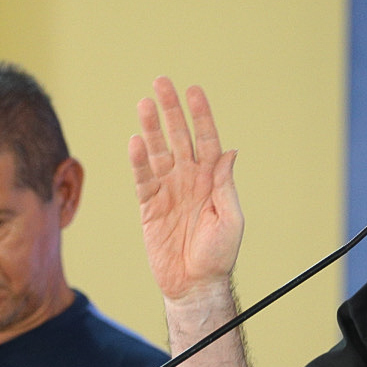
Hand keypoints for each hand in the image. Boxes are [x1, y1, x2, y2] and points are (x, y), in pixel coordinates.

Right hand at [129, 78, 243, 303]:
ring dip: (152, 128)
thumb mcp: (230, 218)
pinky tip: (136, 141)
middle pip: (178, 137)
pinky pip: (142, 178)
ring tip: (144, 103)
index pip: (206, 139)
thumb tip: (230, 152)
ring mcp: (168, 190)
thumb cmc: (218, 254)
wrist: (194, 284)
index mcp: (212, 179)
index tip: (194, 90)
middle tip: (161, 83)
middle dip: (171, 110)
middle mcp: (189, 179)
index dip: (201, 115)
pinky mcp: (149, 206)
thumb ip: (225, 185)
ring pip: (158, 152)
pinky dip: (138, 161)